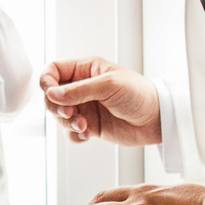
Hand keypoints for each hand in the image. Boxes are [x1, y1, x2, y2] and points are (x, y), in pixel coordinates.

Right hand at [39, 57, 161, 146]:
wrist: (157, 119)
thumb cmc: (139, 94)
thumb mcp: (108, 85)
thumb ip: (79, 90)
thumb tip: (52, 94)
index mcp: (86, 69)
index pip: (54, 70)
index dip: (47, 81)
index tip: (51, 93)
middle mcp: (82, 87)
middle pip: (52, 95)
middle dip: (56, 106)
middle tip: (70, 113)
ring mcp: (85, 107)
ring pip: (60, 115)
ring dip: (66, 122)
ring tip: (83, 125)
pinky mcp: (90, 125)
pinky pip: (71, 132)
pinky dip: (74, 135)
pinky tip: (87, 134)